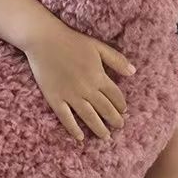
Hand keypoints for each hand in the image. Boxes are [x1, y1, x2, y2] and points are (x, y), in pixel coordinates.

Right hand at [23, 20, 135, 142]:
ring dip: (98, 128)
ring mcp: (70, 95)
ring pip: (88, 116)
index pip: (115, 96)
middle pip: (104, 109)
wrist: (44, 40)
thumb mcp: (98, 47)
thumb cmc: (72, 41)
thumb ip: (116, 60)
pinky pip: (66, 118)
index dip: (121, 105)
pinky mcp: (55, 99)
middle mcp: (87, 89)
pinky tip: (80, 137)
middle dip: (114, 120)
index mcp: (98, 76)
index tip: (123, 111)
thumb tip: (133, 72)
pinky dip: (73, 128)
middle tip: (119, 127)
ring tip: (106, 137)